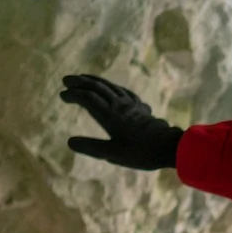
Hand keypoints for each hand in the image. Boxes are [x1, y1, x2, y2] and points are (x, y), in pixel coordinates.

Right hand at [61, 75, 183, 169]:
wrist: (169, 147)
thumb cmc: (141, 153)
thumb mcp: (113, 154)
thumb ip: (91, 147)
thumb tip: (69, 142)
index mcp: (109, 115)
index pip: (87, 98)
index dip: (73, 95)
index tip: (62, 95)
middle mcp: (119, 105)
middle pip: (97, 88)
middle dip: (80, 82)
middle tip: (66, 80)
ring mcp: (131, 104)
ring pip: (110, 86)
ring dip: (95, 81)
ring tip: (84, 78)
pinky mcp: (140, 108)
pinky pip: (123, 91)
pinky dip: (112, 87)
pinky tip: (113, 89)